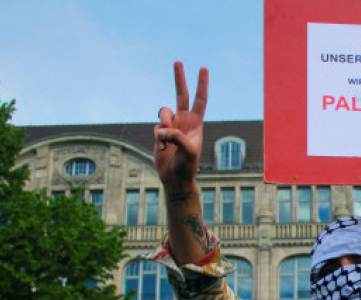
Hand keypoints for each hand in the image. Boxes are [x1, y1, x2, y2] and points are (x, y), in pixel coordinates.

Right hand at [154, 62, 208, 187]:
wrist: (176, 177)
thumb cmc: (187, 166)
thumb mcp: (188, 151)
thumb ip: (177, 136)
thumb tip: (162, 128)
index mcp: (196, 123)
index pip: (200, 100)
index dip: (202, 85)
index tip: (203, 68)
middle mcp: (184, 121)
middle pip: (180, 94)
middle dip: (179, 78)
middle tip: (178, 61)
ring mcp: (172, 126)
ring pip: (163, 113)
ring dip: (164, 124)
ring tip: (167, 141)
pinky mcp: (160, 133)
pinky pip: (156, 128)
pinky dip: (159, 138)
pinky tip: (164, 149)